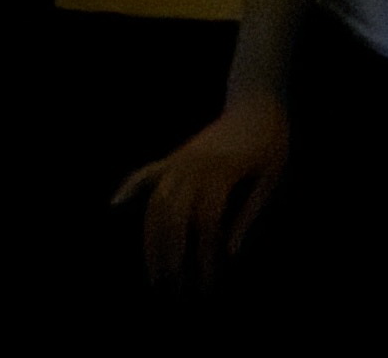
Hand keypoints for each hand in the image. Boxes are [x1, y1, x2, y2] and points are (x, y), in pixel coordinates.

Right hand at [115, 94, 289, 289]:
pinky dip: (130, 186)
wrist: (258, 100)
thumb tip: (230, 254)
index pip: (205, 225)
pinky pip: (147, 172)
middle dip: (171, 257)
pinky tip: (115, 204)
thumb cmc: (271, 141)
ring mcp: (182, 159)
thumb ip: (250, 215)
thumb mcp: (272, 178)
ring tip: (154, 271)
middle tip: (173, 287)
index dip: (204, 257)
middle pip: (174, 218)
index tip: (206, 283)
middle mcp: (196, 167)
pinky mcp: (176, 155)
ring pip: (156, 202)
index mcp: (223, 173)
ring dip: (151, 239)